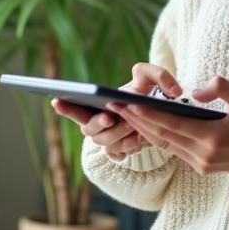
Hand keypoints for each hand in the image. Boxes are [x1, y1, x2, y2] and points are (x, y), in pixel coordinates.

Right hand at [52, 63, 182, 161]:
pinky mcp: (120, 151)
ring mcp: (108, 139)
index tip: (57, 100)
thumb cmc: (147, 92)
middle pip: (88, 129)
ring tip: (133, 125)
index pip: (73, 107)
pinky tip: (139, 139)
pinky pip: (118, 154)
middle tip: (109, 116)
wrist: (158, 116)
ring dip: (117, 134)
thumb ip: (159, 74)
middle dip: (98, 123)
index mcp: (94, 104)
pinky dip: (128, 147)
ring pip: (105, 143)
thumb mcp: (152, 77)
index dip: (64, 106)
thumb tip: (171, 90)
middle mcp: (97, 124)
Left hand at [106, 76, 228, 174]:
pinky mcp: (200, 167)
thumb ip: (222, 89)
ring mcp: (201, 164)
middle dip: (137, 120)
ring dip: (143, 129)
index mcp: (215, 137)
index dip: (149, 115)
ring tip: (124, 113)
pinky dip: (156, 136)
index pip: (174, 125)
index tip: (129, 104)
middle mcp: (204, 154)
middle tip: (115, 105)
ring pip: (164, 144)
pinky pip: (173, 150)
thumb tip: (195, 91)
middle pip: (163, 136)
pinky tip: (143, 125)